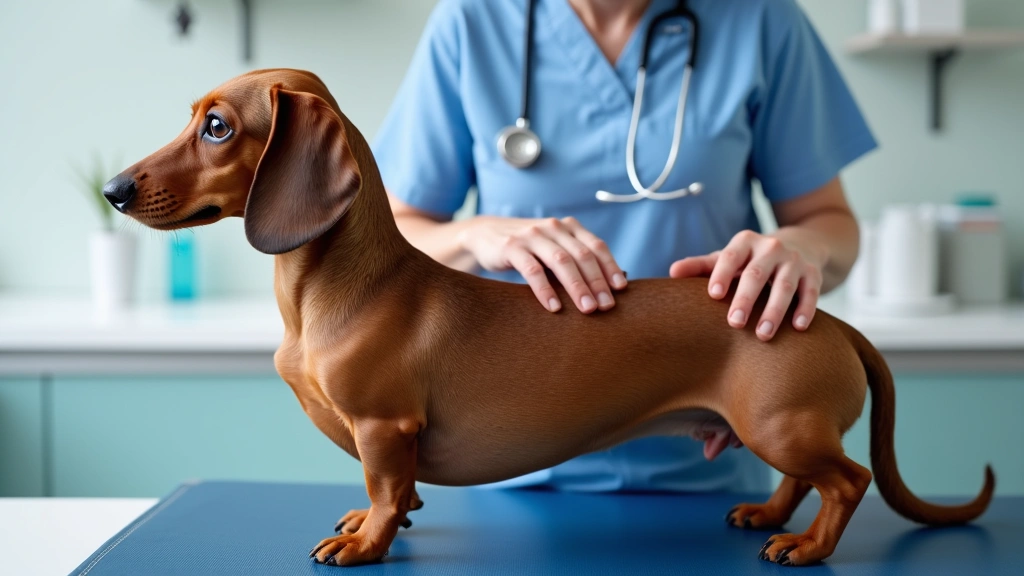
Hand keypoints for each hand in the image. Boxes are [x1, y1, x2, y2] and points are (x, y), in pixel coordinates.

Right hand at [458, 216, 626, 312]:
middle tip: (606, 306)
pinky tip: (553, 307)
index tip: (621, 290)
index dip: (610, 267)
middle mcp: (553, 228)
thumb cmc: (528, 249)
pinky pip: (532, 270)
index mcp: (568, 227)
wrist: (485, 235)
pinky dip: (545, 289)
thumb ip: (575, 261)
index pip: (596, 246)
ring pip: (561, 261)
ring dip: (576, 287)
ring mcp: (532, 236)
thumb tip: (608, 290)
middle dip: (597, 282)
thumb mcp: (553, 249)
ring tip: (587, 309)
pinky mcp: (511, 247)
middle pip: (582, 255)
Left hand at [669, 230, 823, 340]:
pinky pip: (811, 292)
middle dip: (746, 298)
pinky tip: (797, 328)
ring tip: (763, 334)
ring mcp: (794, 260)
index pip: (731, 256)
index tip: (713, 295)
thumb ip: (701, 266)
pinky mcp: (814, 273)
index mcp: (745, 242)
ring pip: (785, 285)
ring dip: (774, 310)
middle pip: (757, 273)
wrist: (800, 245)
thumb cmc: (751, 260)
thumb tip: (671, 273)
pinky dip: (805, 309)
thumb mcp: (729, 258)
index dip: (722, 274)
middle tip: (734, 323)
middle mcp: (771, 247)